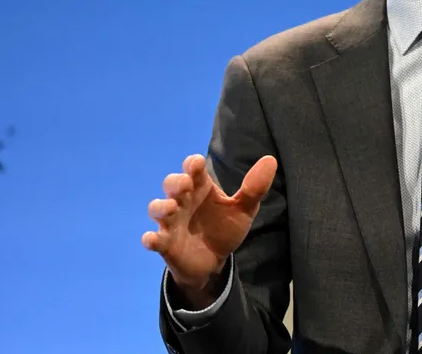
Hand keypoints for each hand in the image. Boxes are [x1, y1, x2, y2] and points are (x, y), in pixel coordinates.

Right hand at [142, 154, 277, 303]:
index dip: (191, 164)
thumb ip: (254, 188)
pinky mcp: (165, 243)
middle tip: (185, 185)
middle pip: (171, 184)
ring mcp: (172, 222)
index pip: (192, 169)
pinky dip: (151, 238)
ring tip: (172, 208)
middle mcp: (183, 201)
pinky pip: (152, 239)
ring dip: (161, 206)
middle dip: (175, 182)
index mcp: (201, 188)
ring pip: (158, 208)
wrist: (214, 260)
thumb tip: (270, 160)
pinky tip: (153, 239)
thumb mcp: (243, 209)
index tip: (196, 164)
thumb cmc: (224, 228)